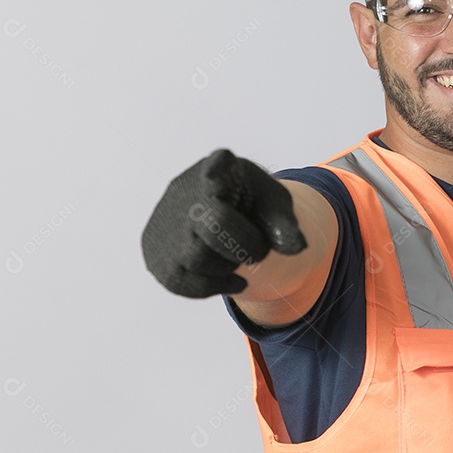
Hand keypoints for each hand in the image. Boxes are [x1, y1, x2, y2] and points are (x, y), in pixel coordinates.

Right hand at [141, 149, 306, 297]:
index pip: (218, 165)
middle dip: (246, 245)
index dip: (216, 170)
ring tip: (238, 257)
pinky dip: (212, 287)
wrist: (223, 215)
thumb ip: (285, 223)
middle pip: (214, 223)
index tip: (216, 173)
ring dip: (228, 266)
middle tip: (258, 250)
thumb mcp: (273, 205)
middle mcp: (186, 191)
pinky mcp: (155, 251)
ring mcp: (166, 221)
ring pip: (197, 257)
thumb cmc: (252, 204)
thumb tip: (297, 247)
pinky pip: (180, 281)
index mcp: (222, 170)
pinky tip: (232, 280)